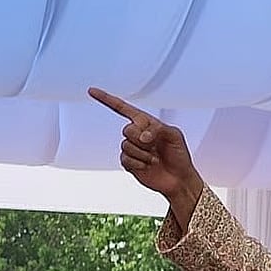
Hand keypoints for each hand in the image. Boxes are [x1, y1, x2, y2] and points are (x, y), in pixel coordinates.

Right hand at [88, 87, 204, 218]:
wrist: (178, 178)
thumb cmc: (179, 155)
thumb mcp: (175, 135)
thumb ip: (157, 129)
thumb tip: (142, 136)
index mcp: (146, 122)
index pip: (123, 108)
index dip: (106, 99)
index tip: (92, 91)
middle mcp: (136, 134)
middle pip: (127, 130)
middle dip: (142, 139)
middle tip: (155, 146)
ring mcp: (132, 149)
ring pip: (126, 146)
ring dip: (143, 154)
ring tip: (155, 159)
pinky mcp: (129, 163)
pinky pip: (125, 159)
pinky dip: (138, 163)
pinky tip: (148, 166)